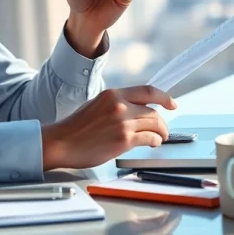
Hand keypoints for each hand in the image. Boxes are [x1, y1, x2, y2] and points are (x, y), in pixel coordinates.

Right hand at [41, 86, 176, 169]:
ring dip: (161, 132)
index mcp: (113, 94)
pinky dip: (155, 141)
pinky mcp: (123, 140)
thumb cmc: (76, 128)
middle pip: (154, 111)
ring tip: (159, 138)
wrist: (62, 142)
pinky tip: (152, 143)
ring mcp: (122, 123)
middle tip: (163, 129)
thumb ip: (116, 104)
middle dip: (162, 122)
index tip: (172, 103)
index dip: (164, 97)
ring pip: (154, 124)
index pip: (148, 91)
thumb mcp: (97, 105)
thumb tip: (136, 108)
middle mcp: (120, 106)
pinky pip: (149, 138)